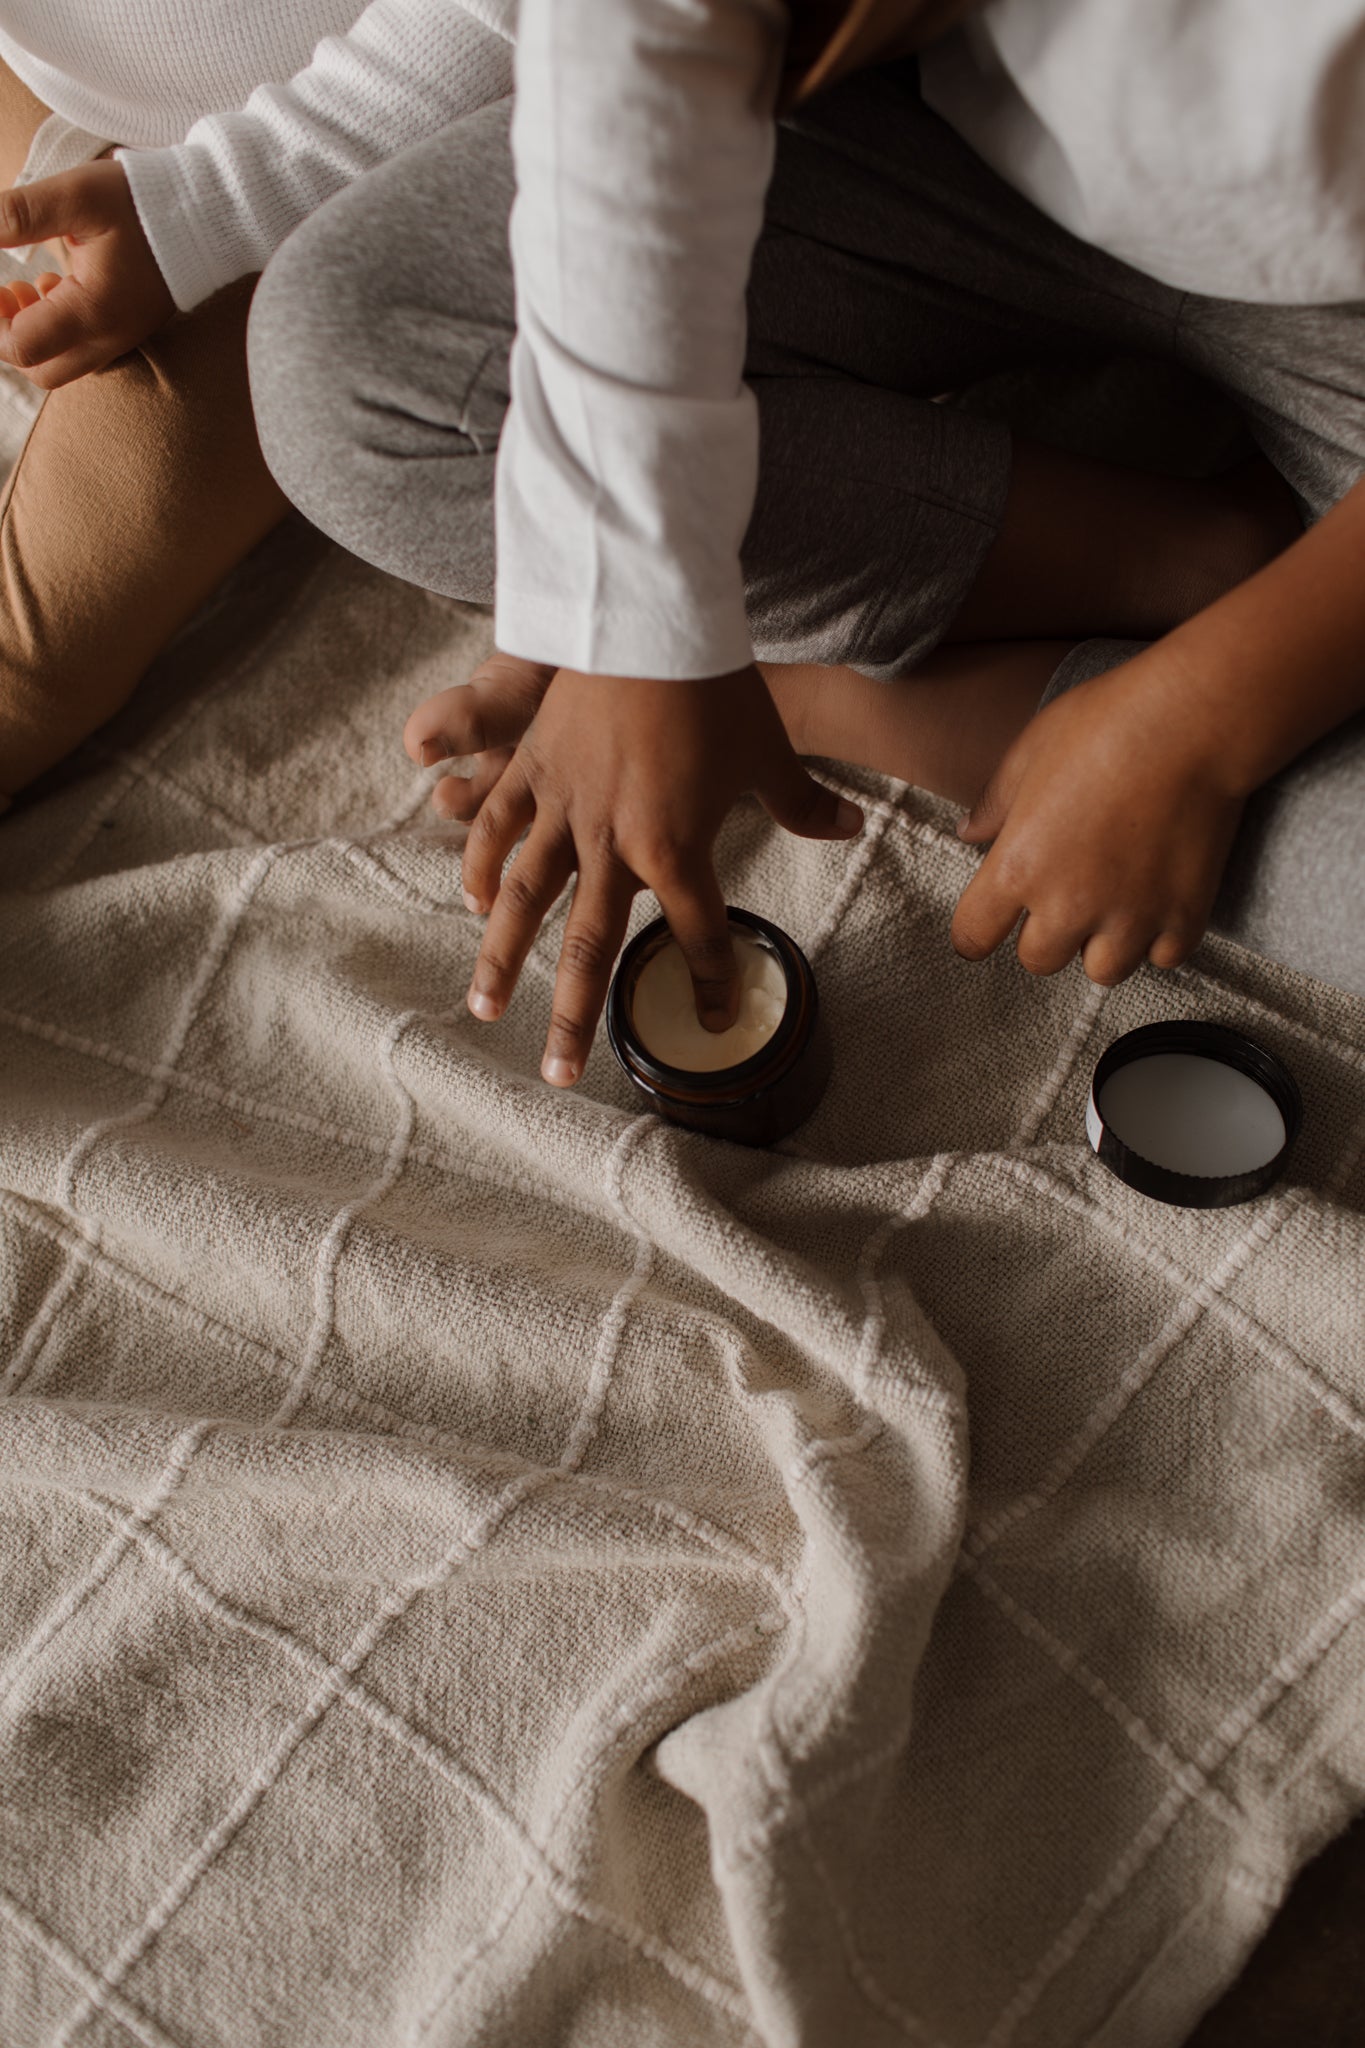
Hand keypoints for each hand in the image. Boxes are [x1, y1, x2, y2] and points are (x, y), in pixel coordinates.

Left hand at [0, 159, 173, 387]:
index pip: (21, 346)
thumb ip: (20, 214)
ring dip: (30, 336)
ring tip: (24, 287)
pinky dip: (55, 330)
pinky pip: (81, 351)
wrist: (207, 216)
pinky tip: (54, 287)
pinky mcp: (128, 330)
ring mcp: (121, 339)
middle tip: (2, 292)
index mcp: (92, 312)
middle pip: (39, 369)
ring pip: (59, 366)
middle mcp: (108, 338)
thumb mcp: (76, 196)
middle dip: (7, 337)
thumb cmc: (143, 204)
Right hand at [454, 663, 862, 1084]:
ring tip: (485, 1010)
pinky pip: (500, 830)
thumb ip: (802, 802)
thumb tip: (851, 828)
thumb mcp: (767, 748)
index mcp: (676, 847)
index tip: (716, 1022)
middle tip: (559, 1076)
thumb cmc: (715, 684)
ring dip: (504, 959)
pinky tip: (470, 907)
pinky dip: (481, 867)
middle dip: (576, 1017)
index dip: (711, 983)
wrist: (650, 612)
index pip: (699, 934)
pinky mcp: (533, 769)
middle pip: (592, 948)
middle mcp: (612, 842)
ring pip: (524, 900)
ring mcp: (564, 807)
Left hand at [950, 645, 1244, 984]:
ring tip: (1115, 904)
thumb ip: (995, 803)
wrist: (1196, 720)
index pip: (973, 936)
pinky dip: (1161, 937)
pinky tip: (1160, 899)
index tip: (987, 925)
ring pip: (1102, 970)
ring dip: (1103, 945)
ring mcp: (1131, 917)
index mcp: (1018, 867)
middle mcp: (1069, 905)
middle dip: (1045, 935)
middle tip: (1064, 897)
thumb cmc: (1108, 723)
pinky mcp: (1185, 916)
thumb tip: (970, 832)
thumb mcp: (1030, 751)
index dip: (975, 933)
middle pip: (1039, 960)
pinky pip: (1164, 957)